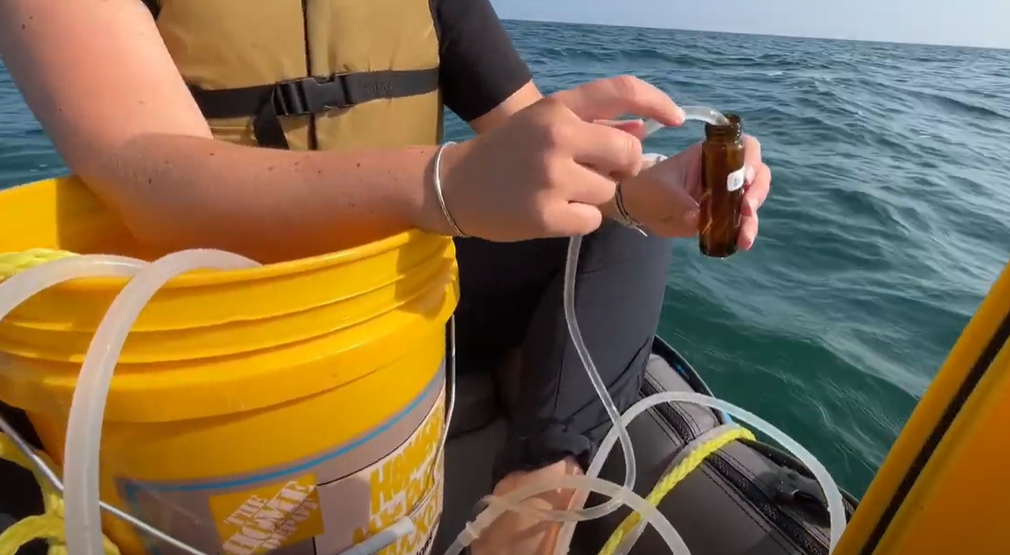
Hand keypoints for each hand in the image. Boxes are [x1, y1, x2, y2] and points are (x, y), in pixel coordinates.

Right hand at [434, 76, 685, 241]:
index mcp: (558, 108)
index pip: (621, 91)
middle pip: (630, 151)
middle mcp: (557, 136)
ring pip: (609, 190)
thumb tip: (643, 127)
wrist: (455, 185)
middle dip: (624, 166)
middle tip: (603, 172)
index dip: (657, 102)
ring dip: (594, 196)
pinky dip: (578, 221)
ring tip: (561, 193)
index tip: (675, 119)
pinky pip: (591, 221)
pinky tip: (553, 212)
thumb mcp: (545, 126)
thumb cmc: (506, 154)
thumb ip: (593, 125)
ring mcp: (551, 176)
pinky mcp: (545, 214)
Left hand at [618, 135, 770, 248]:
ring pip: (752, 200)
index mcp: (711, 154)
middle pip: (758, 174)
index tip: (744, 179)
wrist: (637, 208)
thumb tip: (701, 218)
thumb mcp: (663, 192)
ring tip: (744, 237)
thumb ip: (683, 204)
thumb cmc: (649, 188)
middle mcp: (724, 171)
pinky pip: (741, 221)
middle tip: (746, 209)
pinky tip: (742, 243)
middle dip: (757, 192)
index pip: (744, 147)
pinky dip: (745, 231)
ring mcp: (726, 193)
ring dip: (753, 218)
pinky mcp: (723, 214)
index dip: (751, 160)